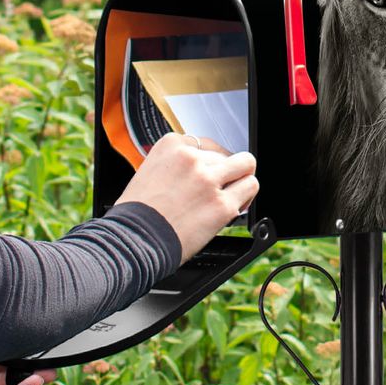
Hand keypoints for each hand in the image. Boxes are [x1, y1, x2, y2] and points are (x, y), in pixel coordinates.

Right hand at [113, 131, 258, 262]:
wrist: (135, 240)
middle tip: (219, 186)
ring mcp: (208, 180)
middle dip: (224, 171)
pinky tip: (235, 206)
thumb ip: (173, 165)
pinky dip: (246, 197)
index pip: (205, 144)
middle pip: (225, 155)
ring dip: (241, 178)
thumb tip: (194, 170)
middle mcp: (191, 158)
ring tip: (234, 191)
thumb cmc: (136, 213)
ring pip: (246, 165)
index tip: (208, 172)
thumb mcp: (149, 171)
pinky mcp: (222, 204)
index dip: (209, 161)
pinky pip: (250, 188)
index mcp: (171, 146)